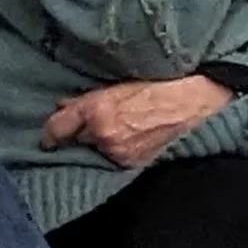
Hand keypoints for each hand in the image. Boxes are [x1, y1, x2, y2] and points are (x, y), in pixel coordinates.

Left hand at [43, 75, 231, 167]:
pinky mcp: (132, 164)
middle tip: (93, 126)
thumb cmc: (163, 85)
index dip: (51, 131)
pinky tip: (132, 140)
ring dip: (100, 144)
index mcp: (96, 109)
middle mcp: (103, 134)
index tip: (50, 135)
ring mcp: (118, 152)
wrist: (197, 103)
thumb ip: (90, 97)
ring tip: (119, 131)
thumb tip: (65, 106)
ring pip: (95, 151)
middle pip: (75, 140)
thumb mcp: (122, 83)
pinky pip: (113, 159)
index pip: (55, 128)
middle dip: (80, 134)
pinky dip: (117, 152)